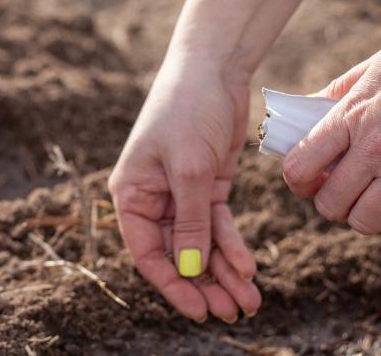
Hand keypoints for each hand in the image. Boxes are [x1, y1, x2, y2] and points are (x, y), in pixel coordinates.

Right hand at [109, 58, 259, 321]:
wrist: (214, 68)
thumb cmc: (187, 109)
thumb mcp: (190, 168)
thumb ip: (190, 221)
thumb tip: (190, 271)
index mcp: (131, 193)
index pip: (147, 252)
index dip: (172, 285)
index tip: (198, 310)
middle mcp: (153, 198)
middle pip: (177, 253)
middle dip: (204, 284)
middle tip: (230, 312)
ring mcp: (182, 193)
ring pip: (201, 244)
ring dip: (223, 272)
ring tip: (247, 300)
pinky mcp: (209, 185)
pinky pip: (219, 225)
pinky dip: (233, 246)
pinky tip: (248, 268)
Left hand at [284, 7, 380, 233]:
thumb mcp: (377, 64)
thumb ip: (340, 92)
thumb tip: (307, 109)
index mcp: (352, 115)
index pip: (300, 165)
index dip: (297, 179)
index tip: (306, 177)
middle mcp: (376, 147)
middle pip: (329, 204)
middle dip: (330, 202)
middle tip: (342, 191)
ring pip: (366, 222)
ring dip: (365, 214)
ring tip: (375, 197)